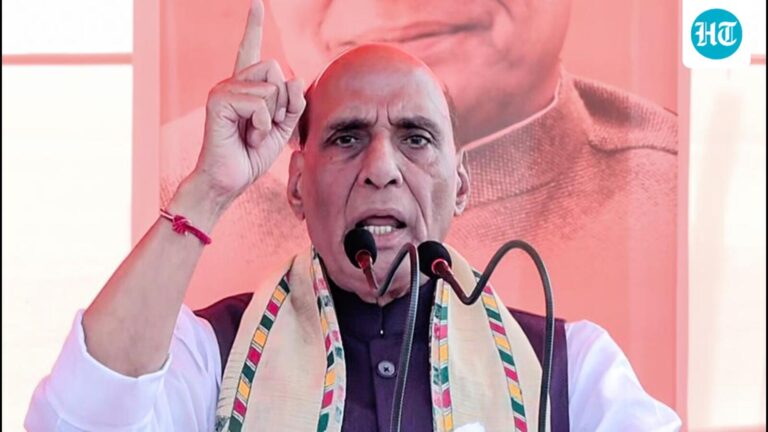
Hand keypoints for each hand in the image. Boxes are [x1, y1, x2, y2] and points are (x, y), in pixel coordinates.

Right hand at [191, 0, 304, 207]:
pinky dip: (262, 124)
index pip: (251, 48)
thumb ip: (294, 104)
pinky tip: (248, 136)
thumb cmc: (250, 157)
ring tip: (254, 134)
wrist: (228, 181)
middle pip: (276, 68)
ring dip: (272, 117)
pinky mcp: (219, 100)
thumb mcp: (283, 129)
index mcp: (246, 87)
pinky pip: (260, 102)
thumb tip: (296, 78)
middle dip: (282, 102)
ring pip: (271, 87)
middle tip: (266, 126)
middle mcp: (232, 82)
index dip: (253, 24)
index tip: (256, 1)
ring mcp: (223, 89)